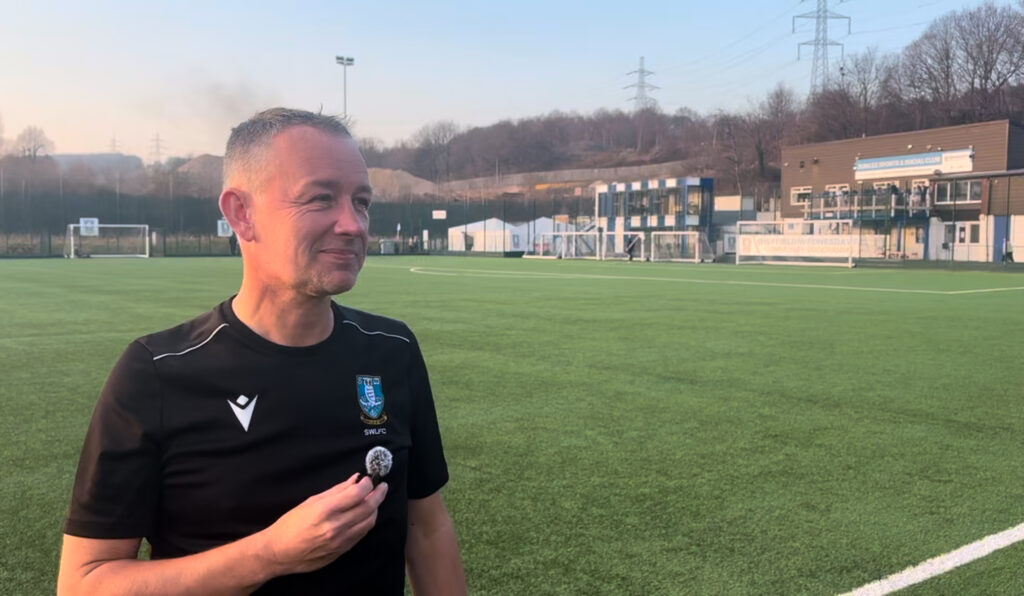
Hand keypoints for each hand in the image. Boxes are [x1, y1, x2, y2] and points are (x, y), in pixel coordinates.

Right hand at [258, 474, 387, 574]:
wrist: (279, 552)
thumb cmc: (291, 524)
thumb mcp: (311, 502)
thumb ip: (336, 491)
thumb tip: (355, 480)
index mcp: (325, 511)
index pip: (357, 494)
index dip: (367, 484)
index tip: (368, 479)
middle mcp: (336, 526)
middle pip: (367, 507)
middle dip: (378, 494)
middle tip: (382, 486)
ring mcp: (341, 541)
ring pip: (368, 522)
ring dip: (375, 508)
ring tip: (374, 500)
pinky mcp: (342, 551)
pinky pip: (361, 534)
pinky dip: (367, 522)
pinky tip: (365, 515)